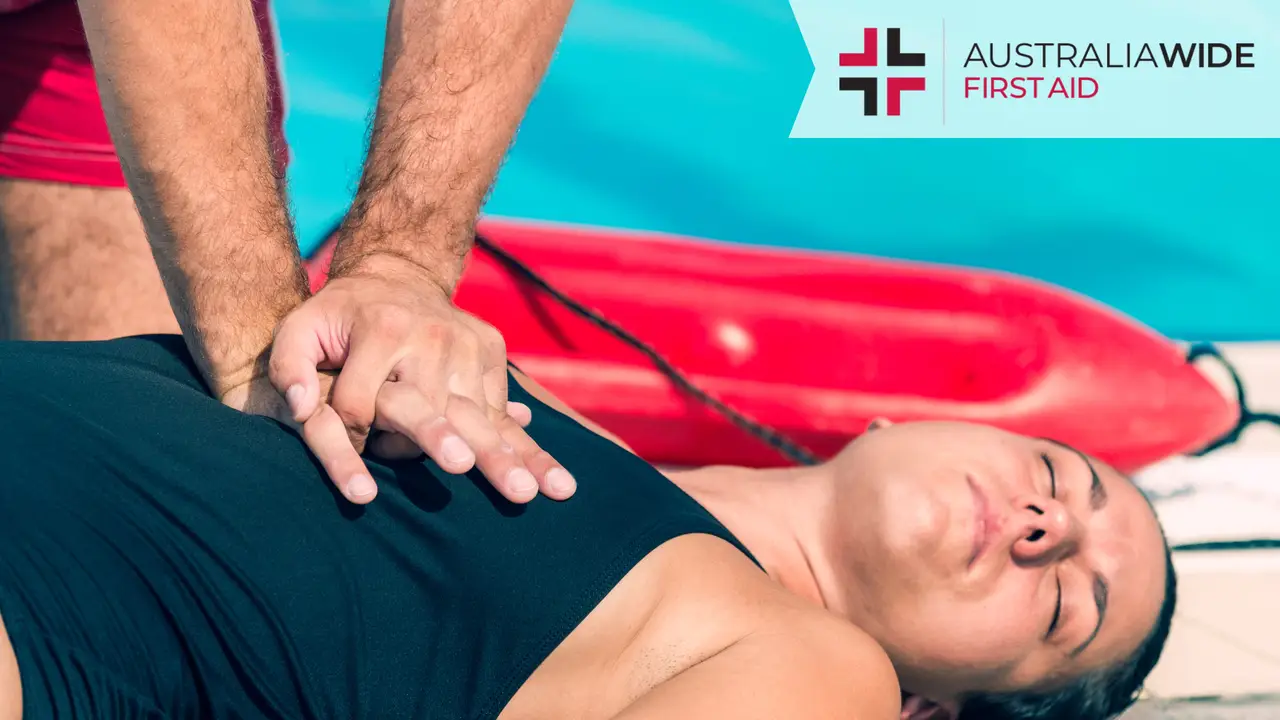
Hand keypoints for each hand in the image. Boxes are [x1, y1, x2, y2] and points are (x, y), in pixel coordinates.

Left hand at [260, 254, 576, 504]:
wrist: (395, 277)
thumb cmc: (337, 318)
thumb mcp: (299, 330)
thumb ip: (289, 368)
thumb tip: (304, 410)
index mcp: (380, 330)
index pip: (365, 404)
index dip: (355, 445)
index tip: (357, 484)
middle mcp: (431, 336)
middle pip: (435, 409)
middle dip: (450, 443)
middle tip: (465, 468)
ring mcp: (468, 344)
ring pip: (482, 414)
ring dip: (513, 457)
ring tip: (539, 493)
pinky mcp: (491, 350)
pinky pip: (503, 407)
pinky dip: (530, 446)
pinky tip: (558, 482)